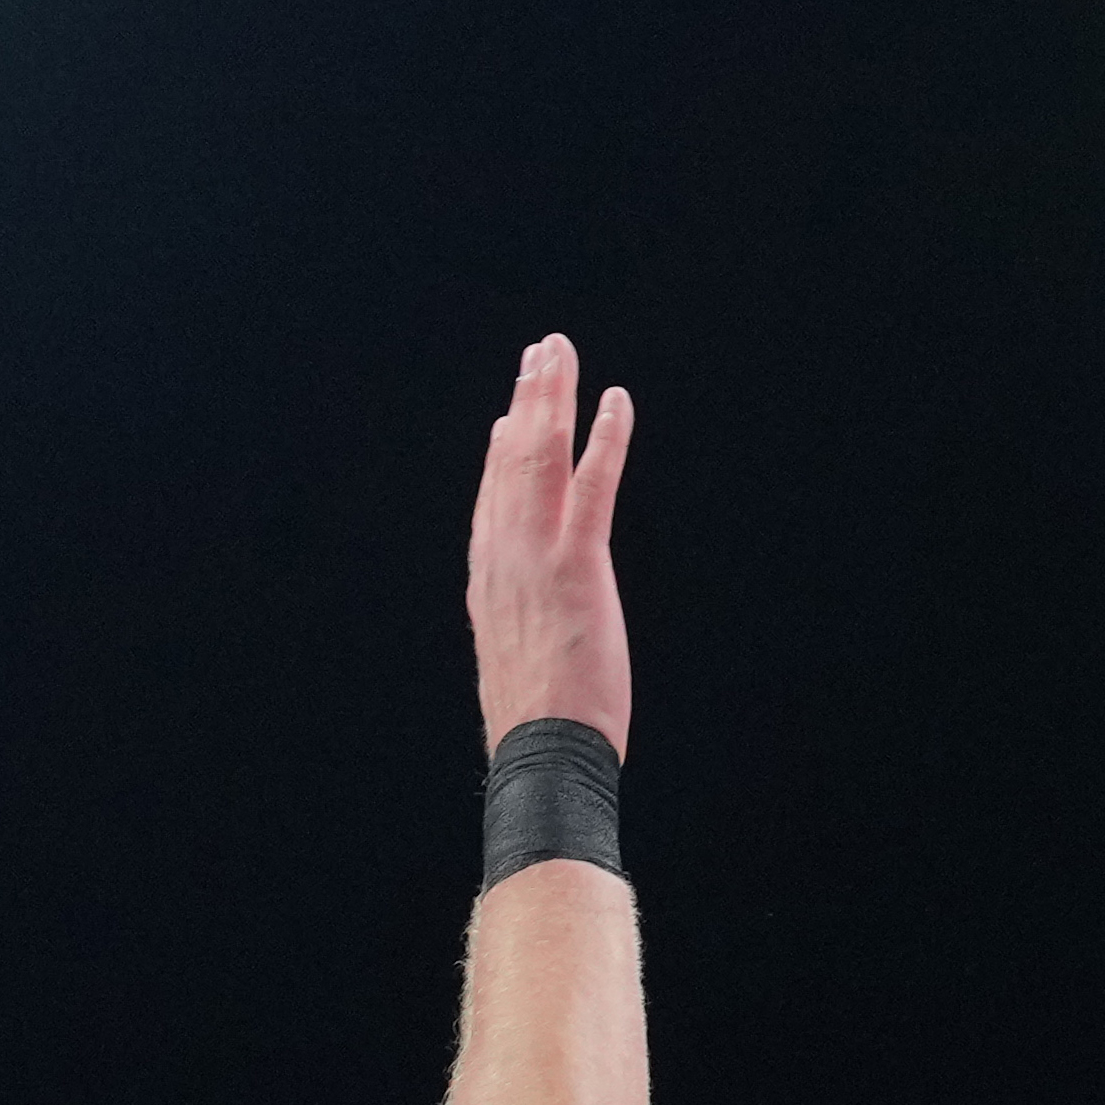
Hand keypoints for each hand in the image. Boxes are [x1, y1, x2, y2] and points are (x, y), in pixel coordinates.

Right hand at [467, 333, 634, 753]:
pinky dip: (604, 438)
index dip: (503, 450)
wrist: (541, 752)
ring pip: (541, 457)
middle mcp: (504, 554)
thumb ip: (517, 616)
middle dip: (527, 400)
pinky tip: (615, 401)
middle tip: (540, 353)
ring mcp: (537, 556)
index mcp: (489, 577)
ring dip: (554, 397)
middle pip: (511, 459)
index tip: (513, 413)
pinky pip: (593, 486)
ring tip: (561, 353)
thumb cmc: (536, 721)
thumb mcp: (515, 655)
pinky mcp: (578, 566)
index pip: (492, 497)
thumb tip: (524, 600)